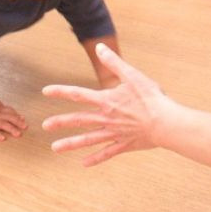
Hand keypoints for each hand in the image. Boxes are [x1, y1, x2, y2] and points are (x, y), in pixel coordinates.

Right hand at [0, 99, 27, 140]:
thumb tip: (2, 104)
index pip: (9, 111)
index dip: (17, 115)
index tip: (23, 119)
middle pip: (9, 117)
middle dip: (18, 122)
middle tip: (25, 127)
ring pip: (3, 124)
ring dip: (11, 129)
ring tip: (18, 134)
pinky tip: (3, 138)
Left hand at [42, 43, 173, 165]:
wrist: (166, 123)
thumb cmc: (151, 98)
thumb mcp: (133, 75)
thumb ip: (114, 62)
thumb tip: (99, 47)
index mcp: (107, 100)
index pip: (78, 94)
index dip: (61, 92)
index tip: (45, 91)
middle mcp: (106, 118)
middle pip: (79, 120)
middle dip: (60, 122)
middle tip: (44, 125)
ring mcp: (114, 133)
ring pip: (88, 140)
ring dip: (71, 144)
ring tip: (55, 149)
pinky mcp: (124, 145)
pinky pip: (106, 153)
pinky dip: (95, 158)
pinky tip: (84, 164)